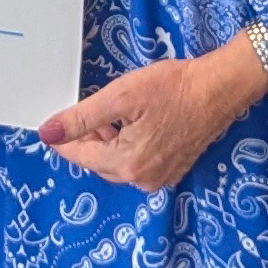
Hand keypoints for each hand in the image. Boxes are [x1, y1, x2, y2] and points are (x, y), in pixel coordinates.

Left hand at [36, 38, 267, 190]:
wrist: (219, 88)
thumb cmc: (174, 88)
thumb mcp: (120, 96)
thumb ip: (81, 118)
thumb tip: (48, 132)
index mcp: (128, 164)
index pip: (80, 156)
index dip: (63, 139)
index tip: (50, 126)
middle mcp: (144, 179)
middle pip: (99, 162)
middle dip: (87, 140)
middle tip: (82, 113)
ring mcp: (161, 176)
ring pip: (118, 163)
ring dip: (107, 142)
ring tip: (109, 114)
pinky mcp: (173, 168)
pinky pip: (138, 162)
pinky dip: (127, 145)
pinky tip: (131, 123)